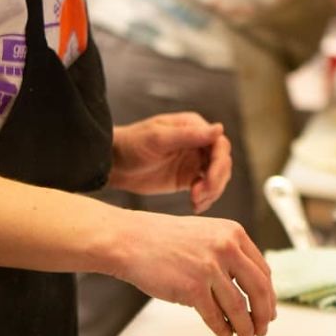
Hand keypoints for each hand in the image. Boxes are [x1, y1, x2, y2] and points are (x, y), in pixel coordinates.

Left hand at [108, 113, 231, 213]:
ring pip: (217, 178)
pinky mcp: (187, 179)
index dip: (219, 162)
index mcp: (193, 127)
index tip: (208, 179)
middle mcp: (197, 143)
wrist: (113, 164)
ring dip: (212, 192)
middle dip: (216, 180)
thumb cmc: (132, 145)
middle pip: (222, 163)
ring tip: (195, 202)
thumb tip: (219, 128)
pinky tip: (195, 207)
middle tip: (199, 194)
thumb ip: (188, 135)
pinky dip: (205, 199)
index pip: (219, 144)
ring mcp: (193, 162)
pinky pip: (205, 189)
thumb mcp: (158, 138)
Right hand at [116, 211, 276, 335]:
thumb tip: (249, 287)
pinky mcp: (192, 288)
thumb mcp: (205, 234)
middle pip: (259, 289)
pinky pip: (216, 316)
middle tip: (263, 329)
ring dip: (245, 328)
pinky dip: (223, 329)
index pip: (263, 270)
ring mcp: (209, 268)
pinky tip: (224, 333)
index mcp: (233, 233)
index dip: (269, 295)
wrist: (129, 240)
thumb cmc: (162, 240)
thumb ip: (228, 253)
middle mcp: (226, 248)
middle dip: (264, 315)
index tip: (268, 310)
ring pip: (239, 308)